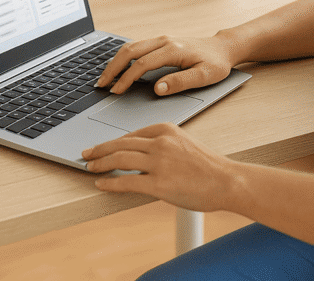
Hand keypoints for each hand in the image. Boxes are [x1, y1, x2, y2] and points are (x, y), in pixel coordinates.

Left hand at [82, 123, 237, 211]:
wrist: (227, 181)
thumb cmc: (208, 167)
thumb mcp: (184, 144)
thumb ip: (162, 145)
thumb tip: (139, 155)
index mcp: (166, 129)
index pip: (132, 134)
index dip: (113, 141)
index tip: (102, 146)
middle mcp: (160, 142)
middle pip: (121, 144)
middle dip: (100, 149)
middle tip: (86, 153)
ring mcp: (159, 162)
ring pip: (120, 159)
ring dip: (100, 163)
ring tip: (89, 166)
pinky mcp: (159, 183)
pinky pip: (126, 181)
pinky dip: (109, 182)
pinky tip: (100, 183)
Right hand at [96, 35, 236, 95]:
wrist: (223, 48)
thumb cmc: (216, 63)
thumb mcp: (204, 76)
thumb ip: (180, 82)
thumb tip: (158, 88)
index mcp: (173, 50)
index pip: (142, 64)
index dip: (127, 78)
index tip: (116, 91)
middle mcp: (164, 41)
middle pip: (130, 51)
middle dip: (113, 68)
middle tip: (101, 85)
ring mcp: (161, 39)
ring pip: (130, 47)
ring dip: (115, 61)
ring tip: (104, 78)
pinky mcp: (160, 42)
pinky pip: (136, 47)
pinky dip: (123, 57)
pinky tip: (117, 67)